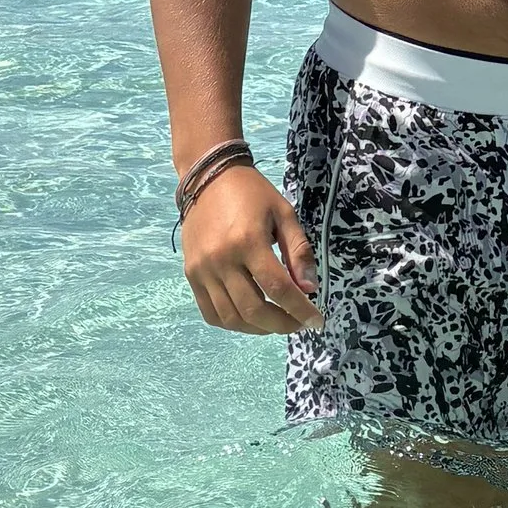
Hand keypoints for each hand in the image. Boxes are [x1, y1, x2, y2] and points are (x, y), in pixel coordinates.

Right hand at [179, 161, 318, 334]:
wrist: (208, 178)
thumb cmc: (252, 194)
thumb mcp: (284, 214)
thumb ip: (298, 252)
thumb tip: (309, 289)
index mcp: (248, 241)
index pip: (278, 288)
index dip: (300, 310)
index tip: (316, 321)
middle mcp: (222, 259)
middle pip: (254, 309)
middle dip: (282, 324)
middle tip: (298, 323)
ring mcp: (203, 270)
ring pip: (231, 317)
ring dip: (258, 329)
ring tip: (277, 323)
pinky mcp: (191, 275)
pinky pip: (211, 313)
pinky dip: (233, 324)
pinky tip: (250, 319)